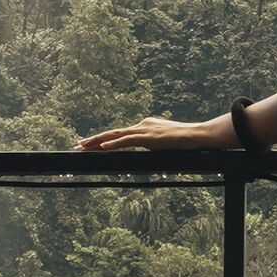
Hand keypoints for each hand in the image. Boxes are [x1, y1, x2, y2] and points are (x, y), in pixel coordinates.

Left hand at [77, 114, 240, 154]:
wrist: (198, 136)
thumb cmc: (186, 142)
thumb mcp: (166, 143)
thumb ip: (156, 145)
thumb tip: (152, 150)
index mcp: (145, 126)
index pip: (120, 134)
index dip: (104, 139)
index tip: (90, 145)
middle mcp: (142, 125)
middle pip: (113, 133)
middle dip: (93, 140)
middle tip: (77, 145)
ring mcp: (145, 130)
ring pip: (115, 136)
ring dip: (97, 142)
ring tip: (82, 146)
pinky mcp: (149, 137)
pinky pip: (127, 141)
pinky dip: (113, 144)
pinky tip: (102, 148)